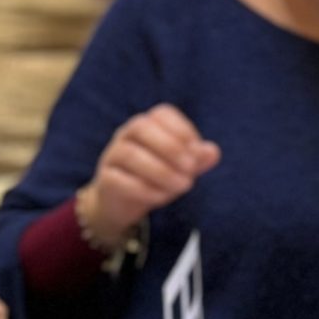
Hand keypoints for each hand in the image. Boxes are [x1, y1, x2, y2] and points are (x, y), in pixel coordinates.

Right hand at [81, 104, 220, 245]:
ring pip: (130, 154)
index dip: (182, 130)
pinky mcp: (105, 180)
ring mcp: (112, 156)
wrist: (123, 203)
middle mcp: (126, 135)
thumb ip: (197, 159)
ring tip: (183, 186)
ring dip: (160, 170)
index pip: (162, 114)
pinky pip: (119, 179)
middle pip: (141, 127)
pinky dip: (143, 188)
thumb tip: (213, 152)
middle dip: (170, 147)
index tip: (198, 153)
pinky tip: (162, 197)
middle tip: (191, 168)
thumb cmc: (156, 178)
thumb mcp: (180, 168)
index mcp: (147, 125)